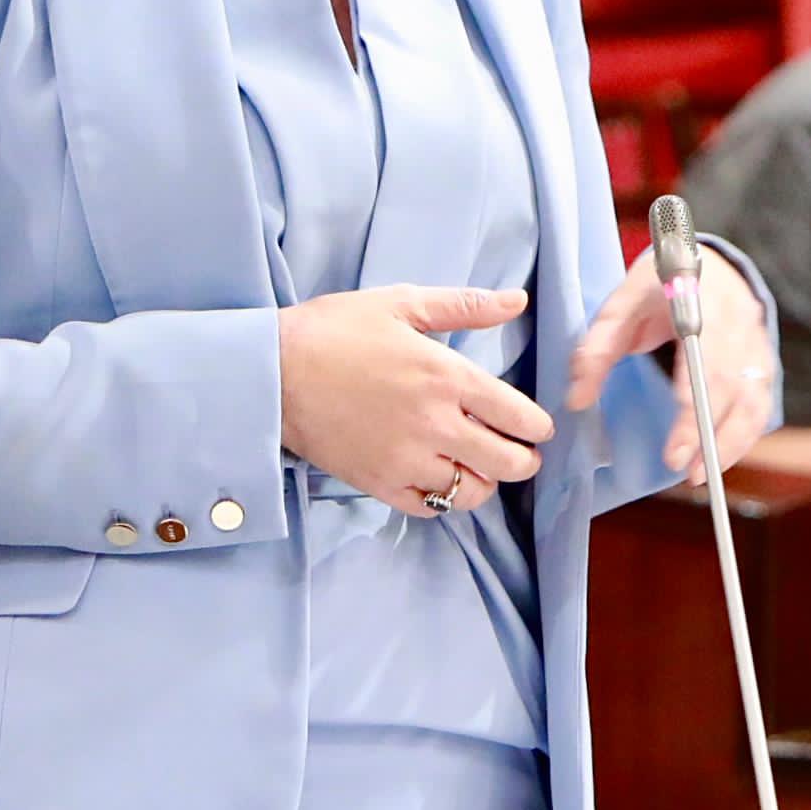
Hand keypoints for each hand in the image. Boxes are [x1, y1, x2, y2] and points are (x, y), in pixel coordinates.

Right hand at [279, 283, 552, 517]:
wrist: (272, 372)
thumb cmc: (334, 330)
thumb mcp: (400, 302)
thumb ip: (464, 306)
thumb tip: (516, 301)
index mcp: (447, 376)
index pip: (518, 416)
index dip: (538, 427)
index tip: (538, 428)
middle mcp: (435, 424)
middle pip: (506, 463)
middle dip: (523, 462)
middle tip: (520, 455)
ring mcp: (406, 460)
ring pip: (470, 493)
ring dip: (483, 483)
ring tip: (478, 469)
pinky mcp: (378, 484)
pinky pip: (429, 508)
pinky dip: (442, 499)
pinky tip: (438, 479)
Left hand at [569, 250, 775, 477]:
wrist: (706, 261)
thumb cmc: (658, 285)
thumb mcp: (620, 305)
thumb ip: (596, 350)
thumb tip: (576, 401)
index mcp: (700, 303)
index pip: (703, 365)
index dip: (692, 412)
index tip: (675, 452)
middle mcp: (739, 323)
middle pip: (733, 390)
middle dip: (710, 437)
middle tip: (686, 473)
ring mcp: (758, 342)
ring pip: (755, 401)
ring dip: (732, 443)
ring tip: (702, 475)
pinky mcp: (765, 359)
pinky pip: (762, 404)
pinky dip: (745, 435)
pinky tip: (722, 457)